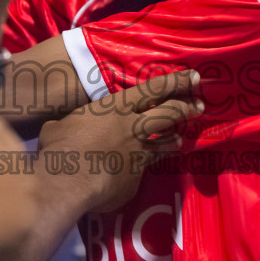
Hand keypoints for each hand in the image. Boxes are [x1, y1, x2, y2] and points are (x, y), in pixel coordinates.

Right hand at [37, 69, 203, 213]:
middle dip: (187, 109)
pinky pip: (144, 171)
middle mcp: (133, 128)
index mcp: (116, 108)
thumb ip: (72, 123)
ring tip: (180, 140)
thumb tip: (60, 128)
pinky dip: (142, 170)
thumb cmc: (60, 147)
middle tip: (199, 107)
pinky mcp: (136, 180)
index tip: (194, 77)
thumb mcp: (60, 125)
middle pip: (170, 114)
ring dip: (174, 140)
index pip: (154, 89)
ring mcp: (138, 155)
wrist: (67, 183)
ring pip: (166, 144)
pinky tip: (139, 173)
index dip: (177, 82)